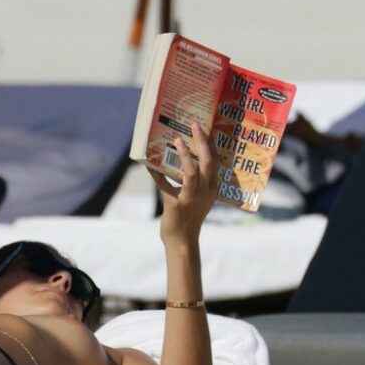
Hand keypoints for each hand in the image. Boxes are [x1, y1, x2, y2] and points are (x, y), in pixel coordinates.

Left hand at [148, 122, 218, 246]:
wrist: (182, 239)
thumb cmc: (186, 216)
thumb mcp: (192, 195)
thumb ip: (186, 179)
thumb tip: (170, 160)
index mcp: (212, 187)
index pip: (216, 160)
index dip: (210, 143)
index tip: (204, 127)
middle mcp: (207, 190)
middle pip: (209, 161)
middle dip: (203, 141)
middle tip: (195, 124)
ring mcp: (194, 197)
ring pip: (193, 172)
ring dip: (185, 154)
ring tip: (177, 140)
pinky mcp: (178, 204)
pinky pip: (168, 185)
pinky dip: (158, 173)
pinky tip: (149, 164)